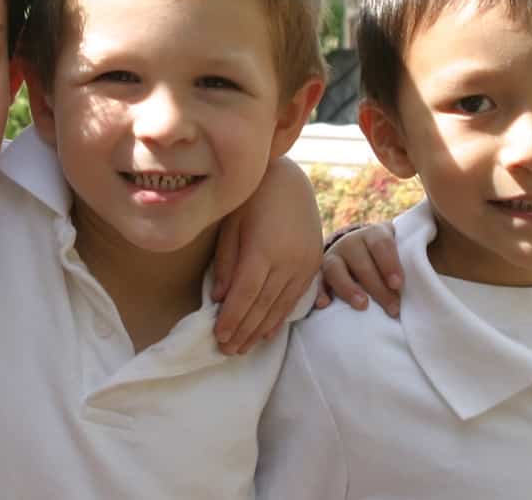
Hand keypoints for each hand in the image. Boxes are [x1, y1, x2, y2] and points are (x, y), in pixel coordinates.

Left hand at [210, 158, 320, 355]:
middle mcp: (288, 260)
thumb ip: (226, 263)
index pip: (245, 295)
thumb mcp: (230, 226)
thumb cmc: (251, 199)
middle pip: (263, 306)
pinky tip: (267, 332)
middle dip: (244, 331)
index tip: (218, 336)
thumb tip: (220, 298)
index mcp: (264, 250)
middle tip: (227, 351)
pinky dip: (280, 317)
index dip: (232, 319)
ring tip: (243, 348)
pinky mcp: (314, 263)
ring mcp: (305, 263)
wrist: (290, 180)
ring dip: (260, 330)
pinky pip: (296, 297)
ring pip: (281, 306)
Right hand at [320, 224, 403, 318]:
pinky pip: (316, 281)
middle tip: (392, 308)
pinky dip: (319, 292)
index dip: (390, 263)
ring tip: (362, 305)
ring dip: (348, 288)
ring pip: (335, 269)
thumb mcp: (398, 249)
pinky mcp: (319, 271)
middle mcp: (351, 241)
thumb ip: (407, 260)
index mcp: (373, 234)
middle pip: (362, 263)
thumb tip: (421, 285)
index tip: (398, 284)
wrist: (360, 248)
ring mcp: (333, 256)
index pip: (381, 245)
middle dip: (378, 287)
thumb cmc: (386, 257)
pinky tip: (324, 305)